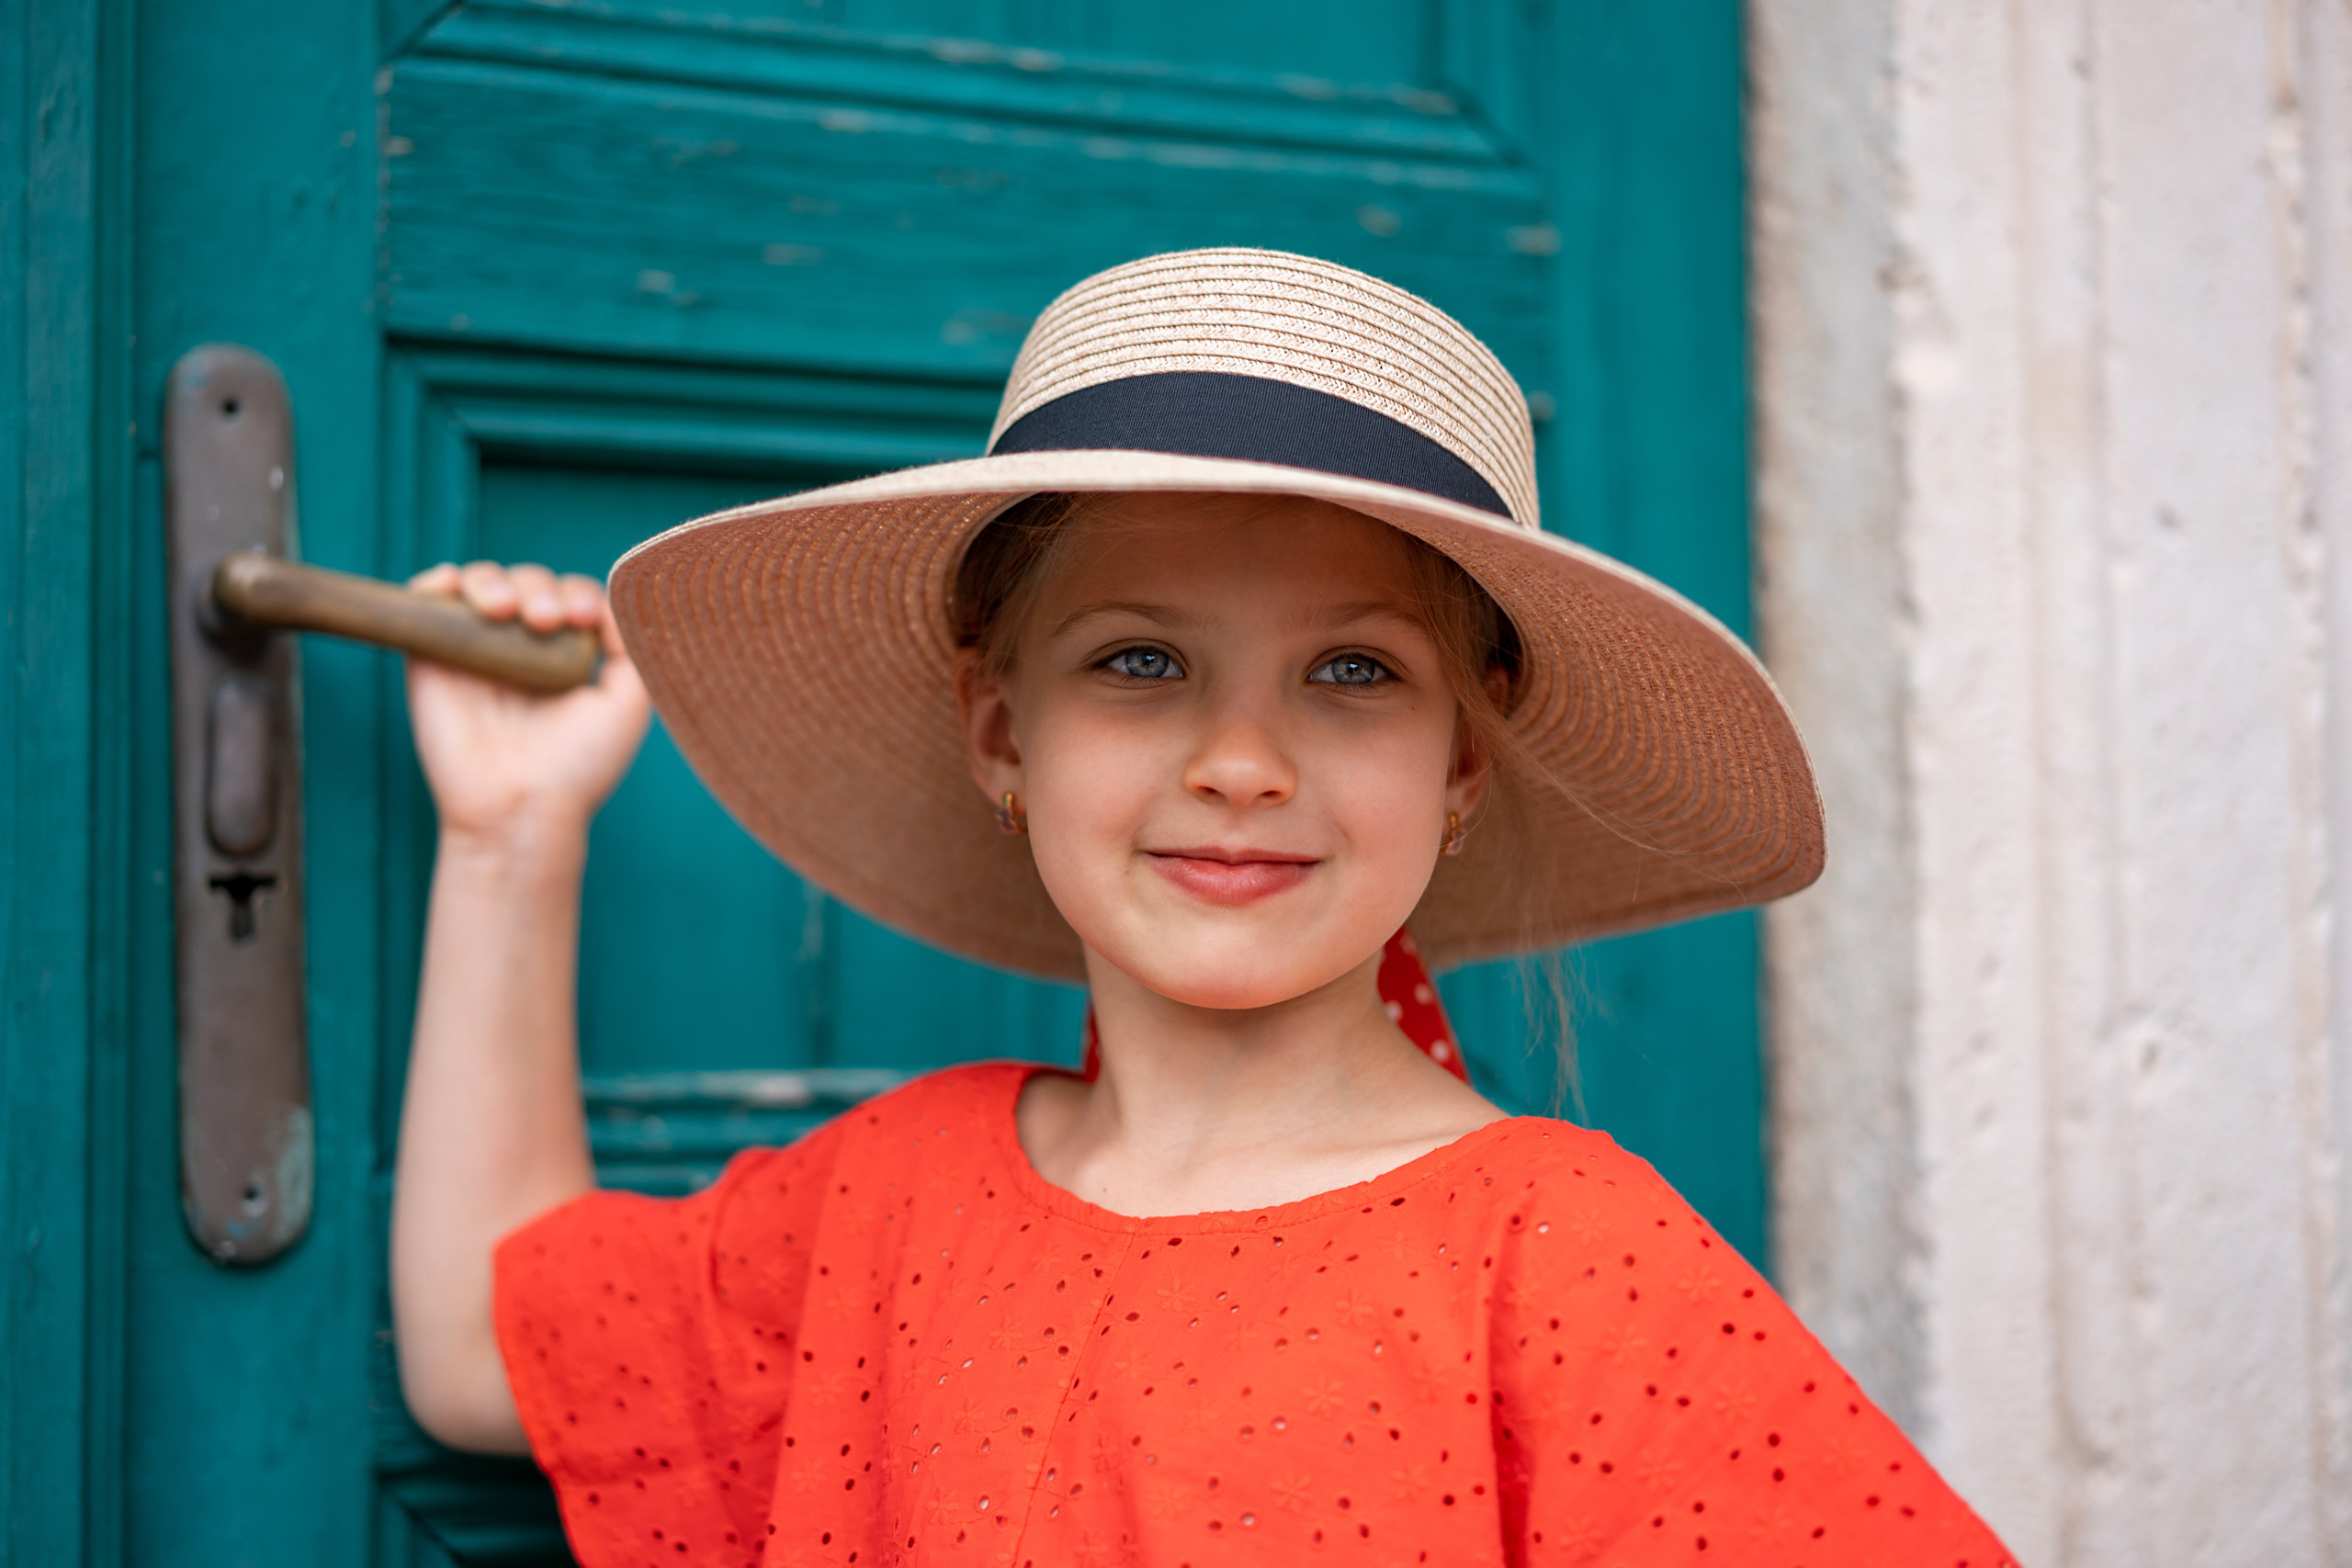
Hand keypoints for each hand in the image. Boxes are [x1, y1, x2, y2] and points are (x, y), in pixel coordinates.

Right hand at [404, 561, 652, 846]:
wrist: (520, 806)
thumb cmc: (579, 763)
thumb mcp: (627, 702)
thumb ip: (628, 646)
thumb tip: (607, 600)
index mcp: (564, 655)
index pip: (570, 598)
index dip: (576, 596)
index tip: (581, 620)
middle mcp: (520, 647)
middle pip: (527, 583)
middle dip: (539, 590)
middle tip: (544, 620)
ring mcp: (473, 649)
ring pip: (480, 584)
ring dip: (494, 582)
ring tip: (506, 611)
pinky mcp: (430, 657)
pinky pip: (426, 601)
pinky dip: (435, 581)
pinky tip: (453, 585)